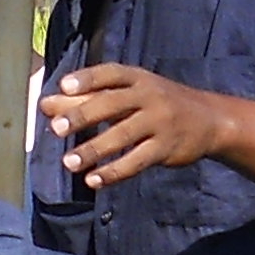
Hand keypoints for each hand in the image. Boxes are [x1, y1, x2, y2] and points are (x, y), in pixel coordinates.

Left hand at [42, 64, 233, 189]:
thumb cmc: (156, 103)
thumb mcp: (128, 94)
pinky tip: (93, 180)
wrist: (209, 120)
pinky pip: (137, 161)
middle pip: (112, 104)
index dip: (88, 79)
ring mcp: (159, 122)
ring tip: (68, 162)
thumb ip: (87, 98)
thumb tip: (45, 105)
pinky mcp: (166, 149)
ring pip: (123, 136)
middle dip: (83, 115)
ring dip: (93, 150)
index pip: (110, 74)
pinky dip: (114, 172)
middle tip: (55, 128)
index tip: (64, 86)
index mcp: (137, 78)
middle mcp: (149, 96)